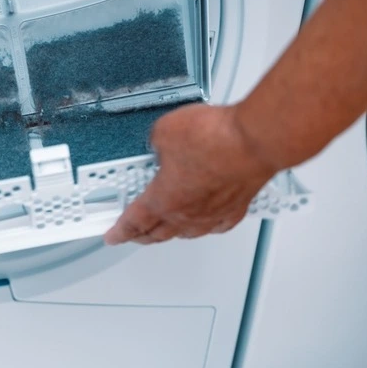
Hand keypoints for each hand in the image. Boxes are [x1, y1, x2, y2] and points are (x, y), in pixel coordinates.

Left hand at [104, 103, 279, 244]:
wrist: (253, 141)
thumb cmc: (214, 138)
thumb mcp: (165, 131)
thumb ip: (157, 142)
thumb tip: (159, 141)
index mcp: (163, 198)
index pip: (134, 221)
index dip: (120, 231)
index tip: (113, 236)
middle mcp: (187, 212)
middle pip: (158, 233)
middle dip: (142, 236)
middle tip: (134, 236)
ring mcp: (213, 212)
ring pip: (187, 232)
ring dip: (172, 233)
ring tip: (165, 231)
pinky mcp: (236, 206)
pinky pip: (217, 225)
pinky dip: (208, 227)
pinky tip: (208, 224)